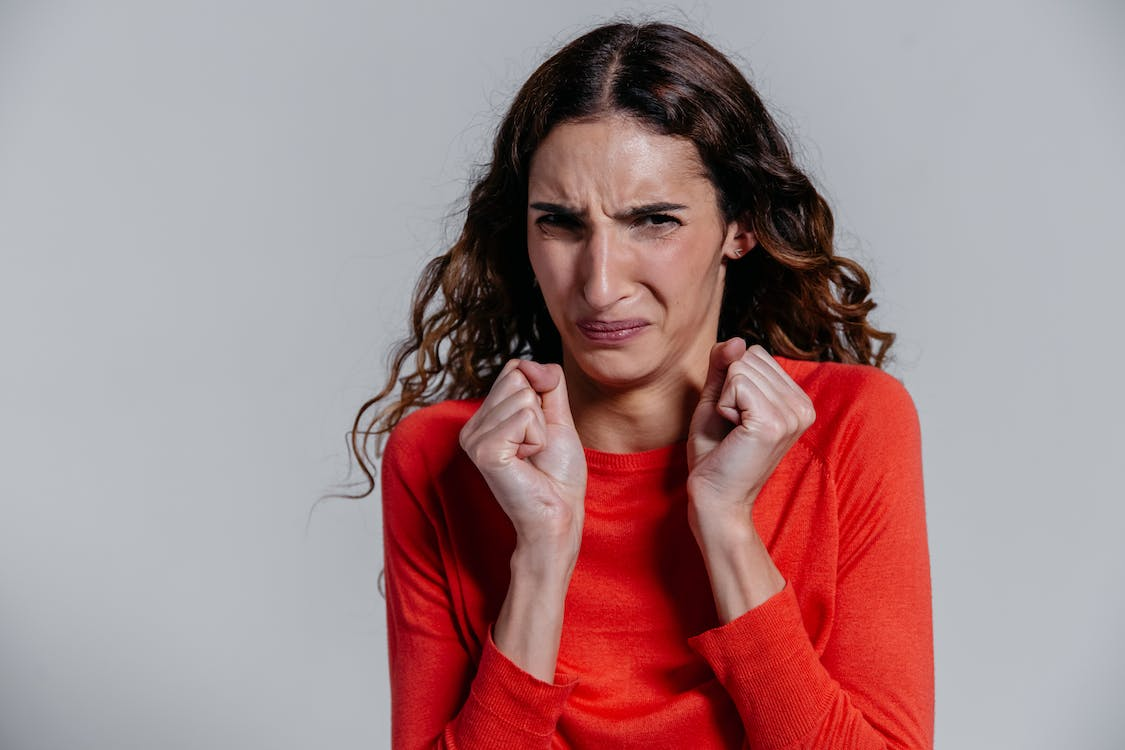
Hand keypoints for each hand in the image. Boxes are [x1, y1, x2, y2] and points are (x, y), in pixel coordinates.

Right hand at [459, 360, 586, 556]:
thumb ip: (547, 383)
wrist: (559, 515)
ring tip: (531, 456)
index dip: (540, 396)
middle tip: (536, 447)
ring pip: (524, 397)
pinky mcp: (483, 451)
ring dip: (541, 428)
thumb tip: (528, 362)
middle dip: (541, 412)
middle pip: (517, 378)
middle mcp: (471, 426)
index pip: (514, 370)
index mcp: (484, 418)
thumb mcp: (557, 417)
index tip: (539, 433)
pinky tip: (526, 462)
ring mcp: (473, 439)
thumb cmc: (557, 474)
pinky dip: (537, 438)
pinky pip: (525, 416)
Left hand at [687, 338, 815, 521]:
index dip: (731, 382)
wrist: (715, 498)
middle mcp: (803, 406)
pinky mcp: (774, 423)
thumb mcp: (717, 400)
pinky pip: (736, 383)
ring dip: (724, 400)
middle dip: (727, 390)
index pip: (754, 354)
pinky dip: (722, 406)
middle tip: (732, 427)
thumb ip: (723, 366)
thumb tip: (737, 338)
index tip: (735, 418)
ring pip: (740, 368)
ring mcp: (792, 415)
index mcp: (796, 401)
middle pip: (748, 357)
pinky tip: (732, 433)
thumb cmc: (715, 454)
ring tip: (733, 432)